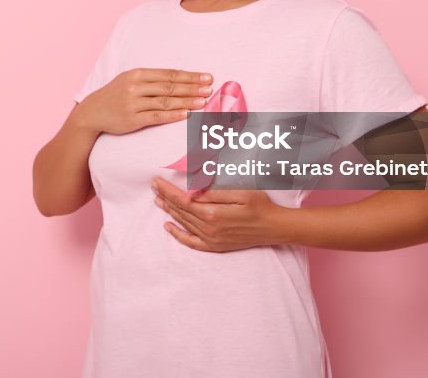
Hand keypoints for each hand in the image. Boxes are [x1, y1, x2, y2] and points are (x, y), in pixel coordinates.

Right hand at [76, 68, 212, 135]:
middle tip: (210, 88)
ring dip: (186, 101)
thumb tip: (180, 80)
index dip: (189, 76)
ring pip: (165, 101)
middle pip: (170, 86)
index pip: (169, 74)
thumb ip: (151, 80)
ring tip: (203, 101)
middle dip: (192, 87)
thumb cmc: (116, 95)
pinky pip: (156, 116)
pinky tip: (186, 114)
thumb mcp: (130, 81)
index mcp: (137, 74)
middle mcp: (135, 86)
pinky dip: (172, 115)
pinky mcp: (132, 119)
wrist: (92, 112)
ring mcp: (133, 103)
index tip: (206, 77)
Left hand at [151, 176, 290, 251]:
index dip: (167, 190)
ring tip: (157, 201)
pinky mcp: (215, 246)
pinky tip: (168, 227)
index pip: (182, 200)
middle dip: (165, 197)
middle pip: (180, 211)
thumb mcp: (239, 192)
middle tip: (153, 187)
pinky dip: (178, 235)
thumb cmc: (260, 205)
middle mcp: (209, 228)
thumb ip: (212, 193)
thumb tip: (190, 191)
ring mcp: (211, 239)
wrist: (274, 227)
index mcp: (213, 213)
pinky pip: (191, 242)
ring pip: (183, 223)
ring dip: (169, 211)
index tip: (156, 181)